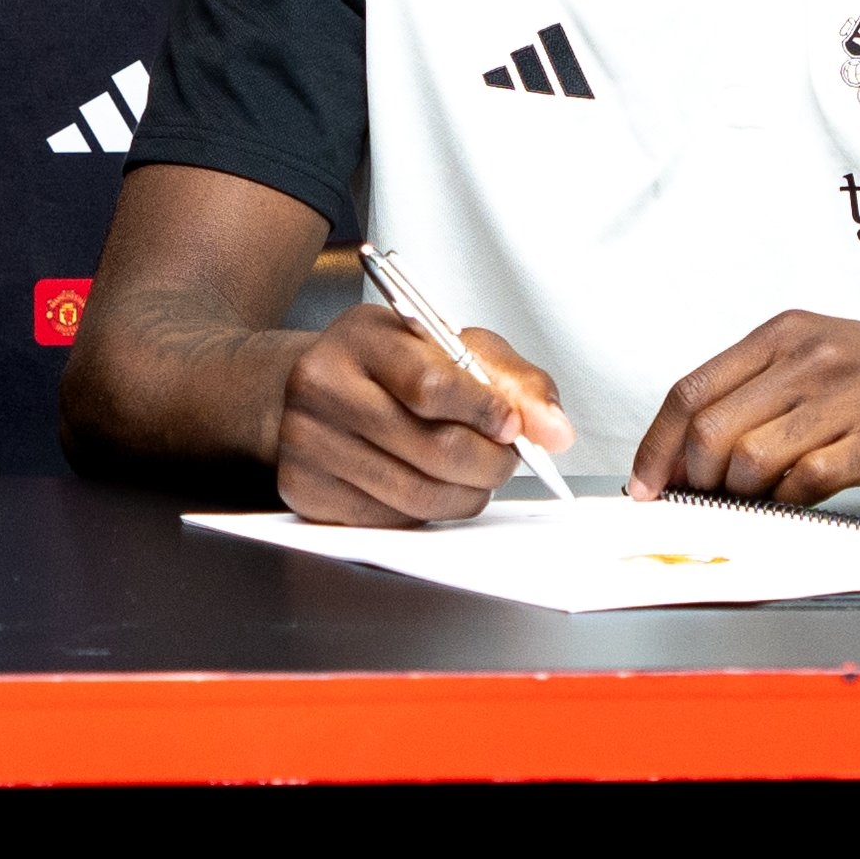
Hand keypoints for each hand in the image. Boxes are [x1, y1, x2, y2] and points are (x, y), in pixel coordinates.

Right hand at [276, 305, 576, 527]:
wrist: (310, 388)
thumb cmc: (387, 365)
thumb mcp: (449, 346)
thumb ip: (511, 381)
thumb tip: (555, 431)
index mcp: (361, 338)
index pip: (432, 384)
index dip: (487, 411)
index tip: (511, 424)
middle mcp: (322, 387)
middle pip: (433, 448)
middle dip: (491, 462)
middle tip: (505, 457)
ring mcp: (306, 443)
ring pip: (419, 494)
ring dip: (467, 493)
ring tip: (474, 474)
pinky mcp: (305, 491)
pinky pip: (391, 520)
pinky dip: (427, 512)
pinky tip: (429, 484)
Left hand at [630, 311, 859, 503]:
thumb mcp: (827, 359)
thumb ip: (763, 392)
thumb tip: (692, 451)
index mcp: (785, 334)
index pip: (690, 391)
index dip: (657, 446)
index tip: (645, 484)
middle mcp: (808, 358)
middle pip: (709, 430)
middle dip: (693, 480)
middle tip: (702, 502)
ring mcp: (843, 399)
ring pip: (749, 459)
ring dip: (740, 495)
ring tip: (758, 501)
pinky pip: (804, 482)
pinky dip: (787, 503)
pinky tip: (798, 502)